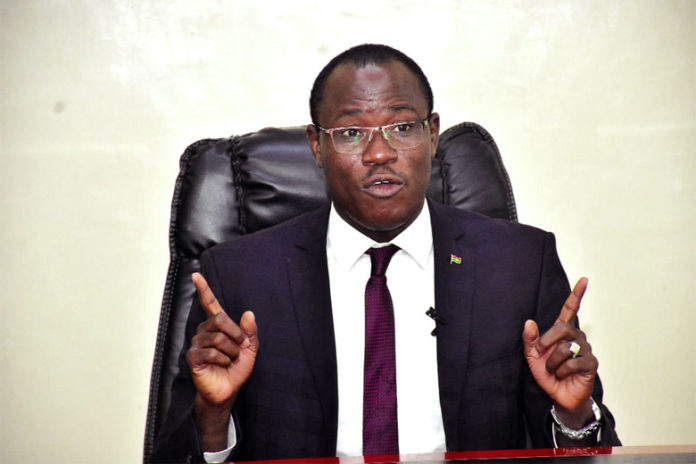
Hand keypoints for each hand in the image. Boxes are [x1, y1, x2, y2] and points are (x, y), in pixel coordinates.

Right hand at [187, 272, 257, 449]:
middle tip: (240, 347)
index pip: (210, 304)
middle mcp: (205, 331)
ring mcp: (197, 344)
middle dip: (235, 334)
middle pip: (219, 319)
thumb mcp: (250, 348)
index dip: (204, 289)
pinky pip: (210, 352)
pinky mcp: (193, 358)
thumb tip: (248, 313)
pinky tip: (222, 365)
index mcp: (218, 326)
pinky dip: (222, 359)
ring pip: (217, 338)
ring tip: (230, 360)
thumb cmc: (237, 368)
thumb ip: (250, 331)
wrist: (229, 390)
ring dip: (230, 351)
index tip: (196, 275)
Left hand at [523, 277, 597, 426]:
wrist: (558, 396)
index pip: (571, 309)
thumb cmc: (547, 375)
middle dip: (547, 342)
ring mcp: (585, 349)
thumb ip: (530, 339)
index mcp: (562, 332)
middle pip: (563, 328)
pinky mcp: (591, 363)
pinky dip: (563, 371)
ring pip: (565, 348)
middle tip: (541, 355)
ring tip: (555, 371)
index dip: (576, 295)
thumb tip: (529, 322)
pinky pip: (574, 362)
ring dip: (553, 363)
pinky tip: (565, 375)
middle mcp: (577, 337)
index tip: (584, 280)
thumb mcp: (532, 356)